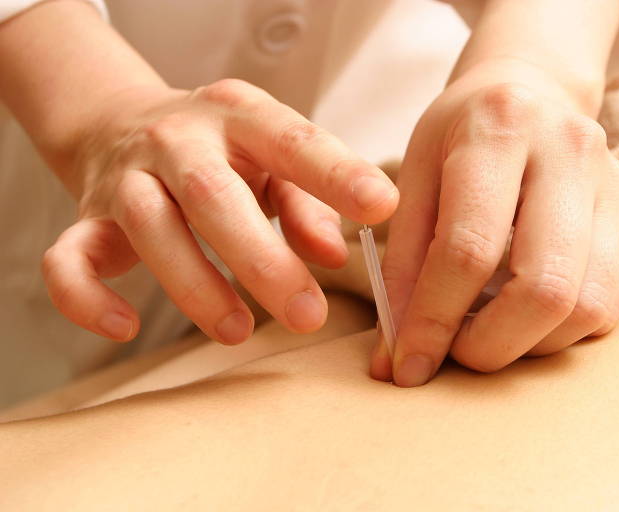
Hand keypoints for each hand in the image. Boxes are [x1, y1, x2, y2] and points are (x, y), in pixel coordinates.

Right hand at [42, 79, 397, 343]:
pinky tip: (125, 328)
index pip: (292, 140)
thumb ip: (309, 202)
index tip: (382, 208)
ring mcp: (127, 178)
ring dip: (196, 286)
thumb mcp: (272, 159)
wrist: (124, 122)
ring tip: (238, 332)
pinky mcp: (88, 218)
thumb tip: (335, 255)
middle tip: (309, 315)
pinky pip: (67, 260)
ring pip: (149, 227)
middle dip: (262, 260)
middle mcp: (178, 139)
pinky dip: (88, 300)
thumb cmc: (221, 151)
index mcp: (238, 116)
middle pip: (213, 194)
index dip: (337, 173)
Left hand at [372, 62, 618, 385]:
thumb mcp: (413, 181)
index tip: (407, 367)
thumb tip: (391, 361)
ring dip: (529, 346)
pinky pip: (609, 306)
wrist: (529, 93)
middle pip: (544, 287)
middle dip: (491, 345)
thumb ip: (401, 268)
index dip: (434, 320)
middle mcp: (570, 152)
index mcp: (499, 129)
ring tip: (488, 335)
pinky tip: (524, 319)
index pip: (469, 248)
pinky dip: (561, 334)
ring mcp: (613, 187)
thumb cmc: (457, 141)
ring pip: (586, 307)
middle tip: (456, 355)